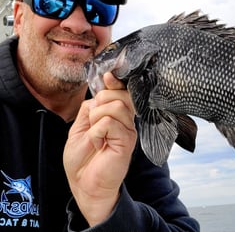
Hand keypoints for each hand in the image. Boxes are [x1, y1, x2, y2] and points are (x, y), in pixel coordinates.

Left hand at [63, 72, 136, 225]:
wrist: (84, 185)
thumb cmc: (82, 159)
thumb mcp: (79, 128)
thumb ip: (89, 109)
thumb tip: (98, 94)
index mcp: (114, 115)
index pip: (121, 91)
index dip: (115, 81)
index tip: (108, 77)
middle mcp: (124, 120)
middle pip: (121, 94)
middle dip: (101, 100)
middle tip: (93, 120)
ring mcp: (127, 130)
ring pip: (116, 105)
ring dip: (97, 117)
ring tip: (95, 134)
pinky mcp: (126, 141)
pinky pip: (110, 122)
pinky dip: (97, 130)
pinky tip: (98, 143)